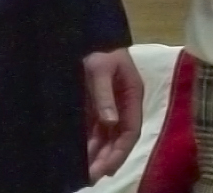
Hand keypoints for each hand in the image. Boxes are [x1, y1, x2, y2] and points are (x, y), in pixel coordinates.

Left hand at [83, 48, 144, 182]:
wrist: (84, 36)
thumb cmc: (98, 49)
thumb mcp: (100, 68)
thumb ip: (104, 95)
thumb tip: (110, 122)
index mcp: (132, 95)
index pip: (131, 130)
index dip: (120, 151)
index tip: (107, 168)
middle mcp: (122, 106)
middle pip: (119, 139)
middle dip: (107, 159)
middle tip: (91, 177)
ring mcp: (109, 108)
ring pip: (106, 138)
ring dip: (98, 156)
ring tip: (85, 173)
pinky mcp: (95, 108)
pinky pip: (94, 132)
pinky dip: (89, 146)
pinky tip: (80, 158)